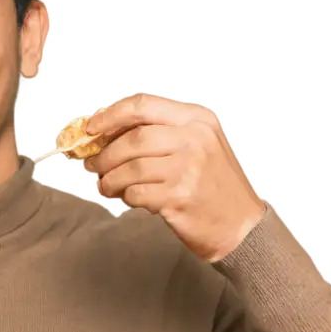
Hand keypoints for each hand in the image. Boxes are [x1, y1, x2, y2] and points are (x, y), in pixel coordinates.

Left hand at [85, 94, 266, 262]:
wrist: (240, 226)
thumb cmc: (212, 185)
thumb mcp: (197, 147)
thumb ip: (160, 136)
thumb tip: (107, 137)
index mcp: (196, 119)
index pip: (145, 106)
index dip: (111, 116)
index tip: (90, 129)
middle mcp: (194, 139)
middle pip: (134, 139)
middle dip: (107, 155)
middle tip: (96, 167)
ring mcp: (188, 168)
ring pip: (131, 168)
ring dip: (111, 180)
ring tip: (105, 187)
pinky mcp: (180, 197)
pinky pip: (137, 193)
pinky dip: (125, 197)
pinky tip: (126, 200)